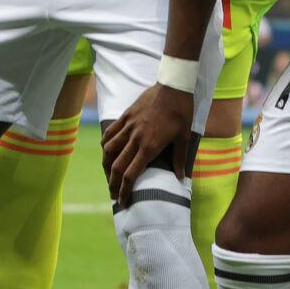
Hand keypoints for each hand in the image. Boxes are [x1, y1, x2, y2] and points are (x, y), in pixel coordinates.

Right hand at [102, 83, 195, 209]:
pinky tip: (106, 150)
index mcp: (149, 147)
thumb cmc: (182, 113)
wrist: (174, 87)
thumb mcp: (184, 137)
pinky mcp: (125, 116)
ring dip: (106, 166)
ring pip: (108, 150)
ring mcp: (128, 127)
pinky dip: (105, 143)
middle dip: (113, 184)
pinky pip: (110, 132)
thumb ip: (180, 159)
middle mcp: (135, 139)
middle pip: (116, 166)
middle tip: (113, 195)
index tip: (123, 201)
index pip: (131, 174)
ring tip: (108, 175)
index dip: (124, 191)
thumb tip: (181, 178)